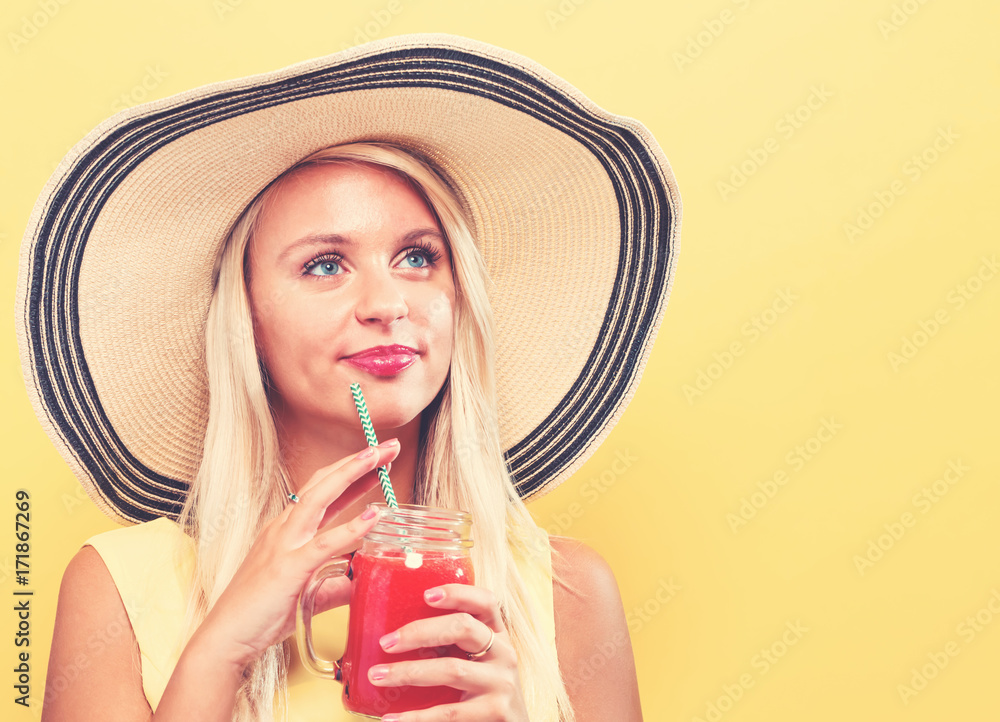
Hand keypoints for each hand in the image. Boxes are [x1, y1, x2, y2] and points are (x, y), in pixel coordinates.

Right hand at [193, 440, 400, 668]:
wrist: (225, 639)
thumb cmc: (259, 616)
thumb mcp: (304, 594)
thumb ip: (332, 585)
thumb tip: (358, 582)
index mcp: (285, 531)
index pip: (321, 492)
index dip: (349, 473)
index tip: (376, 460)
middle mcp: (283, 529)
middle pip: (322, 483)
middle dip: (356, 461)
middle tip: (388, 445)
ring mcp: (284, 545)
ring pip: (319, 498)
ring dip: (352, 474)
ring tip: (379, 457)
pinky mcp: (288, 568)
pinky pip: (325, 543)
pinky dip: (351, 527)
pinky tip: (375, 515)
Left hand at [369, 584, 529, 721]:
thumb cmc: (484, 691)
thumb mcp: (477, 661)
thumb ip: (451, 645)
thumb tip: (396, 637)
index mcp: (497, 634)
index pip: (485, 602)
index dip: (457, 593)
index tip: (426, 595)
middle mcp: (503, 653)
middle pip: (463, 628)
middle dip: (420, 632)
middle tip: (386, 642)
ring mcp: (501, 683)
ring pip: (451, 669)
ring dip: (409, 672)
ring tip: (378, 676)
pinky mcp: (496, 712)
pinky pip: (449, 712)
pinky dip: (416, 716)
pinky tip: (393, 718)